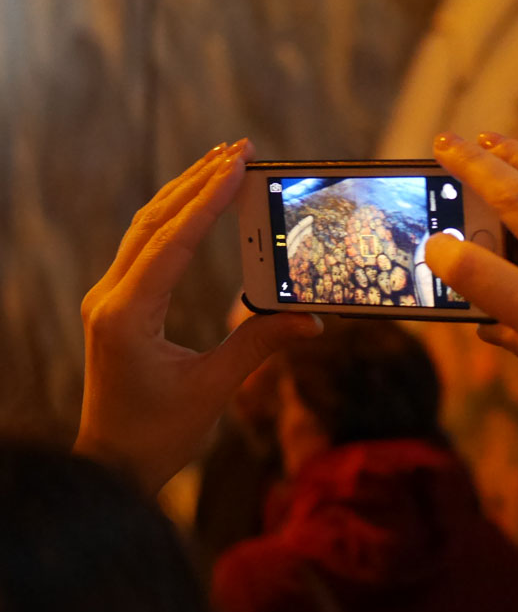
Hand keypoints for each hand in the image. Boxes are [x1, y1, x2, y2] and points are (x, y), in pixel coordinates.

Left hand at [75, 140, 321, 492]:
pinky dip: (175, 218)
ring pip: (146, 228)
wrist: (112, 464)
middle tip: (240, 147)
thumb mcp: (215, 388)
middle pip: (155, 221)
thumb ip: (261, 346)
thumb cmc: (158, 434)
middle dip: (199, 181)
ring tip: (222, 161)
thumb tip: (313, 320)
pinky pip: (145, 247)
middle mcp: (112, 298)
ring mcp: (111, 299)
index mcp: (129, 314)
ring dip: (185, 192)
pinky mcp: (119, 306)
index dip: (208, 200)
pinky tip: (197, 205)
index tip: (237, 163)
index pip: (172, 242)